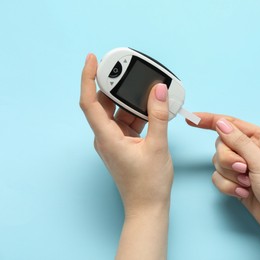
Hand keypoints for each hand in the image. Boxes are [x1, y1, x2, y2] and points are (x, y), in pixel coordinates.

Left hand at [80, 53, 172, 259]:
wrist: (148, 207)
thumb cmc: (149, 183)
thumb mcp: (157, 146)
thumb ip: (157, 116)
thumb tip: (158, 90)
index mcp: (107, 137)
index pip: (89, 102)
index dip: (88, 78)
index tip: (93, 59)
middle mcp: (106, 137)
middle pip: (103, 104)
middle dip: (115, 86)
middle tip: (127, 69)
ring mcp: (114, 141)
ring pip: (117, 113)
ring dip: (130, 101)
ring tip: (146, 89)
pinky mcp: (123, 145)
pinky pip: (127, 122)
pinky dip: (138, 114)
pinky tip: (152, 108)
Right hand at [189, 113, 259, 235]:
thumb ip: (239, 142)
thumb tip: (221, 123)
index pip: (231, 124)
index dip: (210, 120)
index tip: (192, 119)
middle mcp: (250, 150)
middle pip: (221, 145)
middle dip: (228, 160)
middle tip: (243, 170)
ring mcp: (243, 167)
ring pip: (218, 163)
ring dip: (230, 176)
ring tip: (247, 185)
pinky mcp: (236, 182)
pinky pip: (219, 179)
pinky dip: (228, 187)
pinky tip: (243, 193)